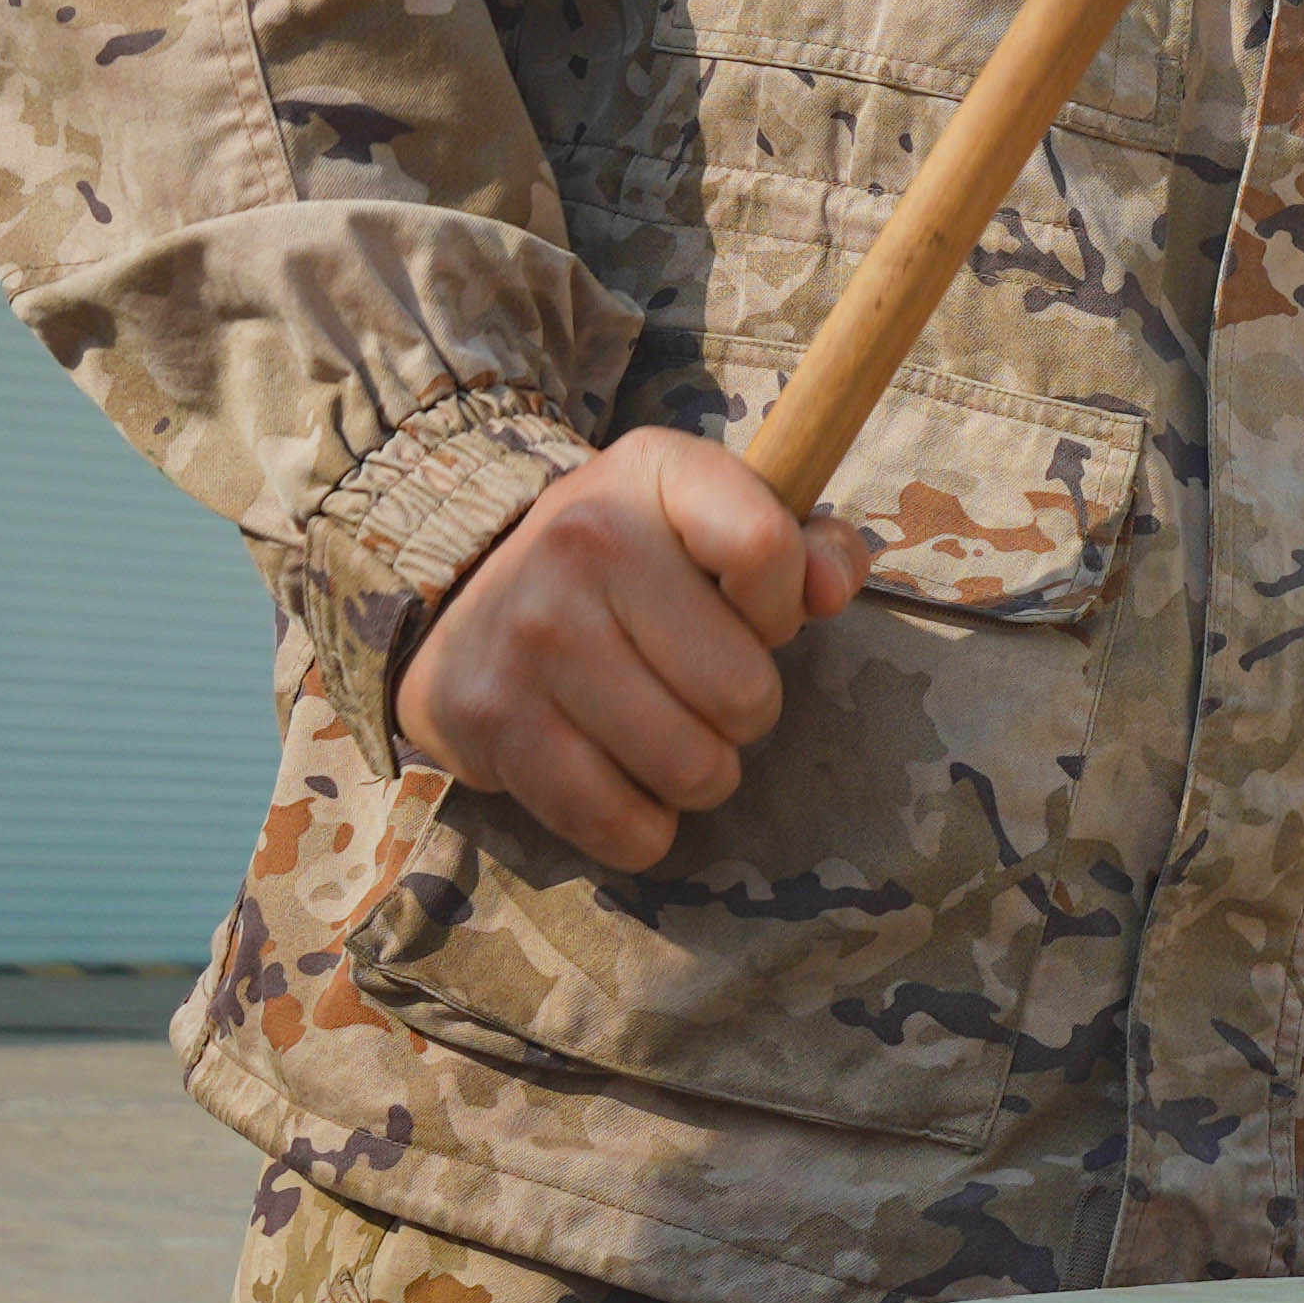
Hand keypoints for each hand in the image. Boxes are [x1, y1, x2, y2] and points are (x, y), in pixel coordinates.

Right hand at [403, 435, 873, 873]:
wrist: (470, 597)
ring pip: (689, 768)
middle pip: (743, 691)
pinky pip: (616, 822)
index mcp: (654, 473)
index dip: (785, 609)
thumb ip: (806, 545)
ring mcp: (530, 634)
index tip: (756, 616)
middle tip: (706, 693)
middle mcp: (582, 541)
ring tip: (672, 739)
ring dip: (701, 776)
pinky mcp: (490, 718)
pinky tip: (629, 789)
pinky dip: (641, 829)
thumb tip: (833, 592)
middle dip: (747, 712)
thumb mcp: (714, 517)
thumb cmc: (631, 564)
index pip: (766, 550)